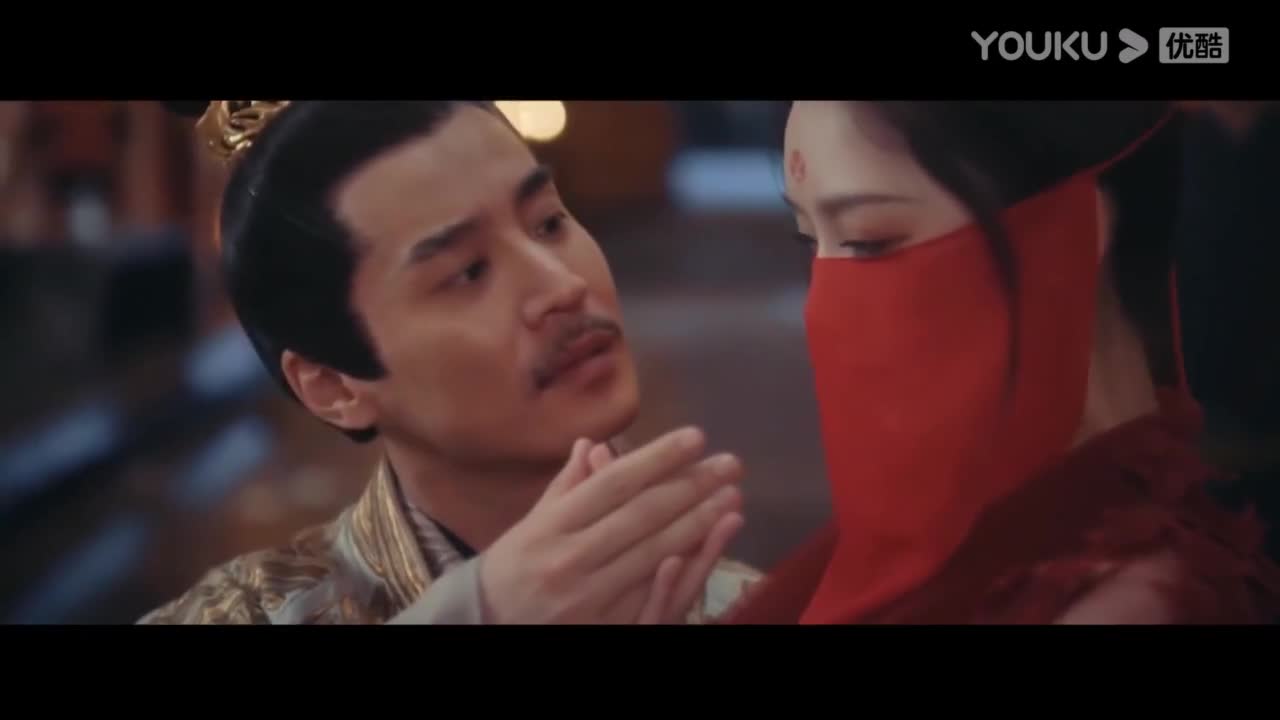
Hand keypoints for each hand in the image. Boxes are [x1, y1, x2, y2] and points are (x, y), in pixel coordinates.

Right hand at [477, 427, 743, 623]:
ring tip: (732, 497)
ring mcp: (588, 595)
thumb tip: (594, 442)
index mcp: (552, 524)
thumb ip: (568, 485)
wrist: (488, 626)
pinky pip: (652, 595)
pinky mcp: (603, 626)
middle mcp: (570, 556)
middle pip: (642, 515)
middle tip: (731, 464)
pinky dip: (685, 568)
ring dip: (699, 523)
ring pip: (654, 553)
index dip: (658, 459)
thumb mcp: (532, 522)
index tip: (696, 437)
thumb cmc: (514, 568)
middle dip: (692, 486)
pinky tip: (710, 545)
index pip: (614, 484)